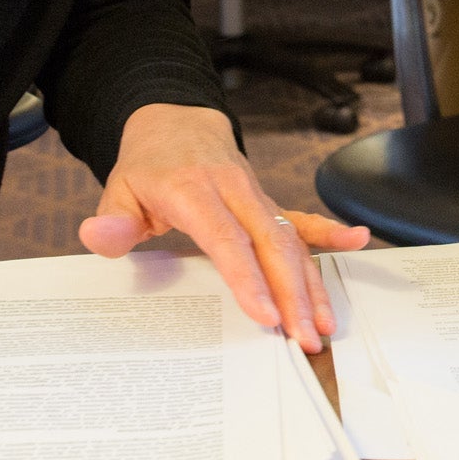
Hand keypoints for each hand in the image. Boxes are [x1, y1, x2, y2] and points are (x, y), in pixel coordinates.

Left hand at [79, 103, 369, 351]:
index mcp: (193, 189)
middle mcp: (233, 190)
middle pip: (271, 244)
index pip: (226, 239)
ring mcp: (256, 195)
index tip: (266, 315)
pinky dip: (330, 233)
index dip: (248, 278)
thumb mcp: (117, 189)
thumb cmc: (147, 167)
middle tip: (304, 337)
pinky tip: (358, 242)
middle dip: (292, 293)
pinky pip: (302, 219)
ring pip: (291, 238)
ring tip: (323, 324)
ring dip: (311, 283)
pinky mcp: (268, 202)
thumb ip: (112, 220)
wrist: (175, 121)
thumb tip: (100, 237)